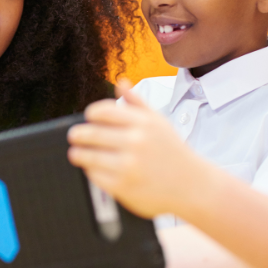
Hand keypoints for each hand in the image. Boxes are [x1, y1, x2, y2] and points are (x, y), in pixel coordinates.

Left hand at [65, 79, 219, 219]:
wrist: (192, 186)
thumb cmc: (172, 151)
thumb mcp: (159, 122)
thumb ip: (136, 102)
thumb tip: (120, 81)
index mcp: (143, 123)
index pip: (101, 111)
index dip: (91, 115)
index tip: (89, 119)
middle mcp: (135, 142)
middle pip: (89, 133)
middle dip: (78, 135)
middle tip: (75, 137)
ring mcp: (128, 165)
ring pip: (87, 155)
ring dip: (78, 153)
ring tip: (77, 153)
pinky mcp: (123, 186)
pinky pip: (94, 175)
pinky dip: (90, 171)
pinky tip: (94, 168)